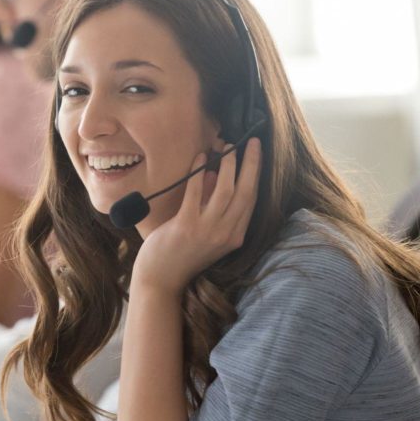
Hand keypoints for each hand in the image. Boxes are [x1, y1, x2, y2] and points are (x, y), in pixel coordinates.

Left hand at [133, 138, 261, 295]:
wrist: (161, 279)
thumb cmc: (182, 254)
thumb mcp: (207, 232)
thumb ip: (214, 207)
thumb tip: (218, 175)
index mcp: (235, 236)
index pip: (251, 199)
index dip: (256, 174)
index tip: (257, 153)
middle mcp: (226, 233)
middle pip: (245, 192)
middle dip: (251, 163)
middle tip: (252, 141)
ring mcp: (207, 230)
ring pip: (225, 190)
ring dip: (228, 164)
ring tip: (226, 146)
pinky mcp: (187, 226)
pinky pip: (196, 192)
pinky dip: (198, 173)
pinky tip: (199, 158)